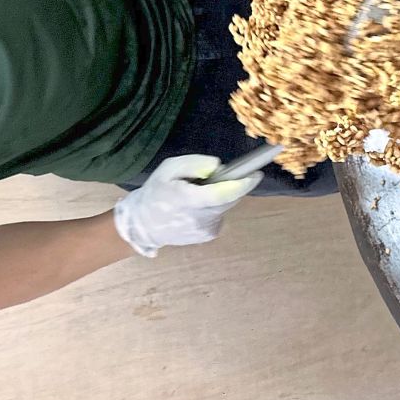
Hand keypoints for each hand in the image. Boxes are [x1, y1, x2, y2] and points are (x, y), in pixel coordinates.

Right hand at [113, 155, 261, 257]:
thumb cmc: (156, 192)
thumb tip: (218, 166)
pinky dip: (215, 206)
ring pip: (225, 206)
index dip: (242, 184)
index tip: (256, 173)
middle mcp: (199, 218)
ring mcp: (204, 230)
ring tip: (198, 192)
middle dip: (232, 184)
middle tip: (217, 176)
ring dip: (220, 196)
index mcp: (187, 200)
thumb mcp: (168, 168)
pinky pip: (220, 214)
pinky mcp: (208, 236)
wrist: (143, 226)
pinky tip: (197, 206)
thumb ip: (193, 164)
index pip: (222, 194)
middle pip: (229, 198)